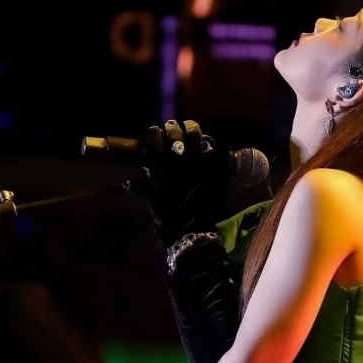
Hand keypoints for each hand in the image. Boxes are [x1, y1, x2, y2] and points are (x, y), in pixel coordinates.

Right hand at [139, 119, 225, 245]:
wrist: (194, 234)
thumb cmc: (169, 219)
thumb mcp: (152, 198)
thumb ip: (147, 181)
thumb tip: (142, 169)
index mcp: (159, 169)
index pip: (154, 138)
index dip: (154, 134)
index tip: (156, 135)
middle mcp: (179, 164)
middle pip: (176, 131)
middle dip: (173, 128)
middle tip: (175, 131)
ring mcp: (201, 166)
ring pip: (198, 135)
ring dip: (194, 132)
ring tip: (193, 136)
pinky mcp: (219, 172)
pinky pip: (220, 149)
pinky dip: (215, 148)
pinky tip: (210, 150)